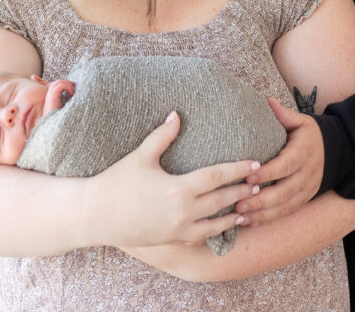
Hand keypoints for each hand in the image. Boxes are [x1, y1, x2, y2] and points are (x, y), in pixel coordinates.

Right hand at [81, 111, 262, 246]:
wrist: (94, 215)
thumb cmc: (116, 182)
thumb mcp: (141, 156)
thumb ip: (162, 136)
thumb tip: (177, 114)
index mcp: (179, 188)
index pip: (218, 176)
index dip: (238, 169)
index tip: (255, 162)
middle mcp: (183, 211)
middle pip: (223, 200)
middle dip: (242, 191)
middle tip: (260, 183)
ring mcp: (178, 229)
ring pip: (216, 223)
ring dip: (234, 215)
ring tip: (249, 209)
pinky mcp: (171, 240)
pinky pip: (200, 237)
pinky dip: (215, 231)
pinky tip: (223, 227)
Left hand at [234, 98, 323, 225]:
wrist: (337, 151)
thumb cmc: (310, 135)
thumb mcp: (301, 121)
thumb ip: (284, 115)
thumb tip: (267, 101)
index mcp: (303, 153)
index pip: (285, 165)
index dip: (267, 173)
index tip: (248, 177)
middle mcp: (307, 174)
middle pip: (284, 191)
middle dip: (261, 200)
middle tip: (238, 204)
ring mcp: (306, 189)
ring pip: (285, 206)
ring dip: (262, 214)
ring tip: (240, 217)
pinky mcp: (304, 199)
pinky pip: (286, 212)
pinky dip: (268, 219)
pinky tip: (250, 222)